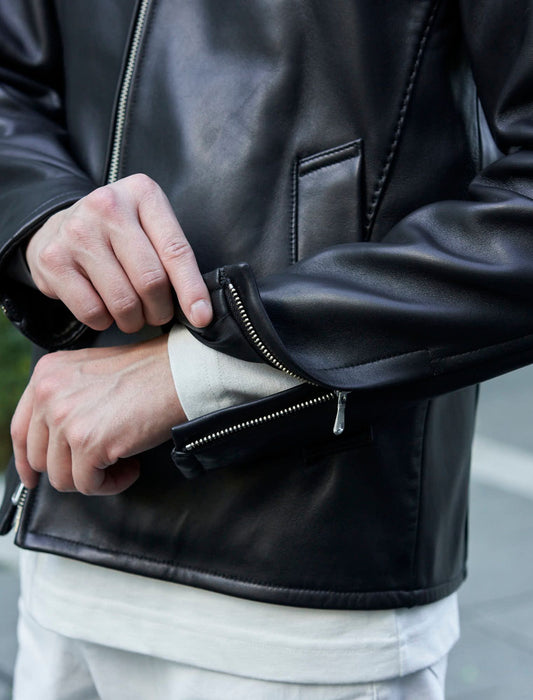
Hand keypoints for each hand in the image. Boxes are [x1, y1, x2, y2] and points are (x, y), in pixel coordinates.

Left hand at [11, 336, 185, 495]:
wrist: (180, 373)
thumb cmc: (148, 373)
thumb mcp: (91, 373)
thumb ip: (65, 398)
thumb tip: (55, 441)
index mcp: (47, 374)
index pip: (21, 430)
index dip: (27, 461)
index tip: (35, 476)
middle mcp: (49, 393)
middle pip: (40, 459)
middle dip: (70, 470)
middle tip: (99, 465)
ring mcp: (66, 418)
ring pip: (62, 477)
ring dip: (93, 478)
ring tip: (121, 462)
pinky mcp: (88, 442)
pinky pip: (87, 485)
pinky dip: (112, 484)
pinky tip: (131, 466)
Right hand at [26, 174, 211, 332]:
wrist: (59, 227)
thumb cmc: (118, 234)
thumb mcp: (149, 227)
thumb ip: (173, 256)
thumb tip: (200, 310)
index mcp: (142, 193)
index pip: (175, 250)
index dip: (191, 289)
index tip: (201, 318)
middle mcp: (107, 206)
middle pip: (150, 280)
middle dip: (160, 310)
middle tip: (158, 315)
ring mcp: (77, 231)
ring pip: (122, 300)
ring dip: (134, 321)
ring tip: (133, 317)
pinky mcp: (53, 260)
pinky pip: (92, 311)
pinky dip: (104, 321)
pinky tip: (105, 310)